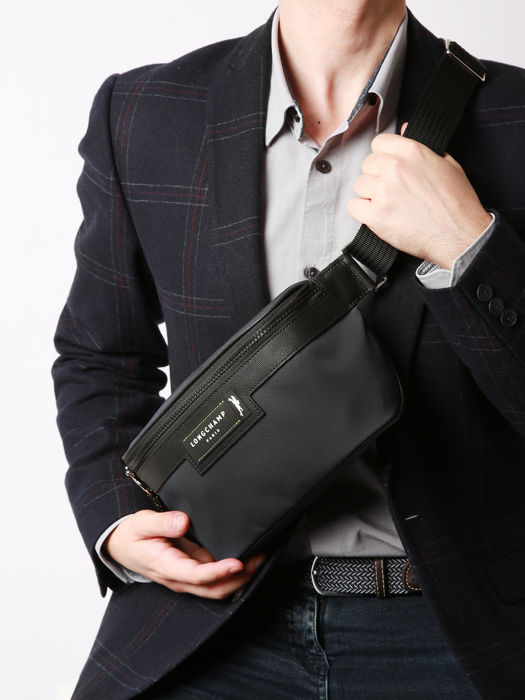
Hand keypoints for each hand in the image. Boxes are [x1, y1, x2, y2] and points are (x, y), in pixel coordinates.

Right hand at [104, 509, 265, 598]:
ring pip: (218, 587)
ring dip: (240, 578)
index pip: (197, 575)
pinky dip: (233, 574)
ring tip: (260, 558)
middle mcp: (179, 578)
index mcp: (166, 567)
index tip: (237, 563)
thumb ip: (163, 523)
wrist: (122, 547)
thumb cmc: (133, 535)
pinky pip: (216, 579)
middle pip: (214, 588)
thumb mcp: (142, 523)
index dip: (219, 572)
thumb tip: (183, 522)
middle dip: (239, 577)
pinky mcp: (193, 571)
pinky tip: (247, 559)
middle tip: (260, 558)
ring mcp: (187, 577)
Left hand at [347, 124, 491, 268]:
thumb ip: (422, 145)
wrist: (459, 235)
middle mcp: (394, 169)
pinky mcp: (376, 216)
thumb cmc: (457, 204)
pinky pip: (353, 207)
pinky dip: (362, 212)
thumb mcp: (448, 164)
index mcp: (412, 152)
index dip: (382, 155)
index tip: (388, 166)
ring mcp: (383, 192)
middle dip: (376, 176)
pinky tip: (377, 215)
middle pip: (367, 165)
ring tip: (387, 204)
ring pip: (359, 185)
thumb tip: (404, 129)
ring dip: (369, 195)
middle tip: (391, 189)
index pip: (378, 143)